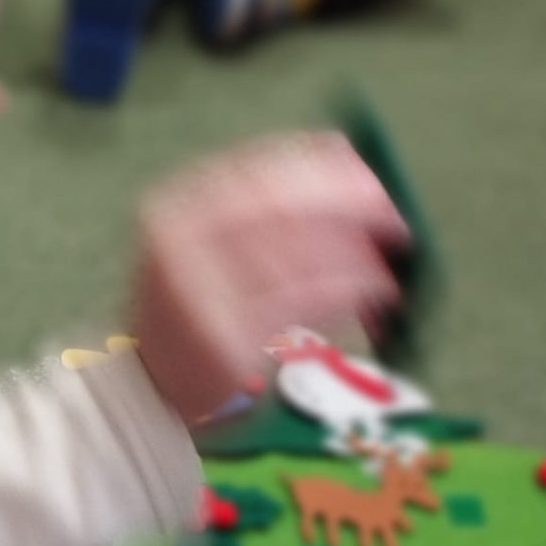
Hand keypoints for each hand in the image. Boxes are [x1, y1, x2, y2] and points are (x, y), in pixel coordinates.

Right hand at [131, 133, 408, 427]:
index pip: (258, 170)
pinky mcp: (224, 339)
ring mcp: (199, 292)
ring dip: (357, 259)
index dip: (321, 168)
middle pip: (281, 207)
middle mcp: (180, 243)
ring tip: (385, 270)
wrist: (151, 381)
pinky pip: (304, 302)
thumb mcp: (208, 243)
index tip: (368, 176)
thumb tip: (345, 164)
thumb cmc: (199, 305)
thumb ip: (262, 206)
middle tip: (393, 218)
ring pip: (299, 255)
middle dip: (347, 206)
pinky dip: (348, 292)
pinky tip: (371, 295)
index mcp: (177, 207)